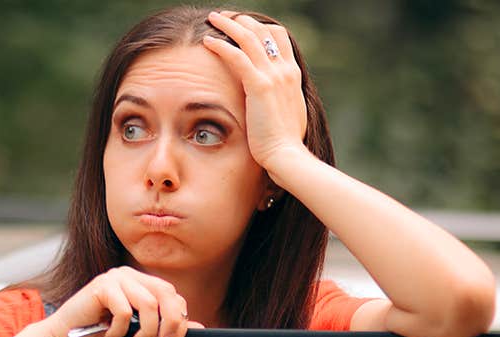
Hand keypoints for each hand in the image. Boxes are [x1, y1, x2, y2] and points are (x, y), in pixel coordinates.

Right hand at [37, 266, 203, 336]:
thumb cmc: (98, 333)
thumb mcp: (136, 330)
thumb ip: (164, 326)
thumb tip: (198, 327)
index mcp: (141, 281)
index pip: (173, 295)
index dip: (179, 320)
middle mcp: (129, 274)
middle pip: (166, 294)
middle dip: (170, 324)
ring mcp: (114, 278)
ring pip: (148, 303)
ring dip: (145, 330)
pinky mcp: (100, 286)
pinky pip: (123, 310)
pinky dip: (119, 330)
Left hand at [202, 11, 307, 170]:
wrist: (287, 156)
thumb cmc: (284, 143)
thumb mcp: (286, 114)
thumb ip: (279, 100)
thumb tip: (270, 100)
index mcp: (292, 75)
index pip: (278, 37)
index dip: (259, 27)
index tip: (242, 26)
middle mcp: (285, 70)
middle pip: (264, 31)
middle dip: (242, 20)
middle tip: (223, 17)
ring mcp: (274, 76)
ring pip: (249, 38)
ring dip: (229, 24)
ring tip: (212, 18)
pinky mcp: (259, 86)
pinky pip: (237, 57)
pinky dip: (221, 45)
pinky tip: (207, 41)